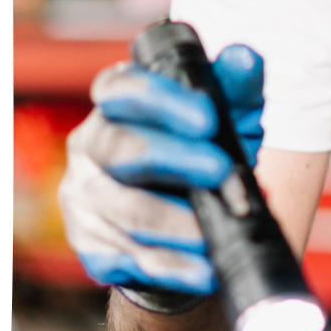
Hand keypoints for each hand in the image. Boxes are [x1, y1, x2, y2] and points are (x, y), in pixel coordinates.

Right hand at [58, 45, 264, 298]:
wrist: (194, 224)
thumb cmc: (208, 153)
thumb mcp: (229, 119)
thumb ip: (237, 89)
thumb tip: (245, 59)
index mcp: (119, 103)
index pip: (123, 89)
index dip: (162, 100)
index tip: (208, 116)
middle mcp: (92, 145)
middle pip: (121, 149)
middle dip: (176, 160)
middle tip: (223, 171)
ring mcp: (85, 197)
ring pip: (125, 210)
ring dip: (179, 223)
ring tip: (219, 232)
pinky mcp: (91, 244)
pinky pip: (128, 258)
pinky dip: (173, 266)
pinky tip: (205, 270)